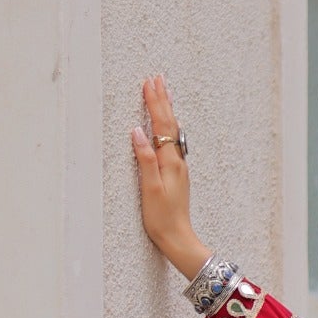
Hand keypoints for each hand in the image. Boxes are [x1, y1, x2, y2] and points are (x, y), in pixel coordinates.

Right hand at [131, 74, 209, 281]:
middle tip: (157, 78)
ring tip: (164, 93)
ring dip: (167, 110)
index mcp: (171, 161)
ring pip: (173, 131)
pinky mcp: (176, 174)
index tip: (149, 83)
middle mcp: (178, 161)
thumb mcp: (149, 188)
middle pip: (170, 124)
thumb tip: (138, 131)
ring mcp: (178, 167)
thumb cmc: (162, 218)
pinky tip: (167, 126)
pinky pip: (172, 142)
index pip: (162, 125)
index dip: (155, 103)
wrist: (178, 238)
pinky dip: (168, 127)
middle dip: (162, 100)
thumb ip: (145, 159)